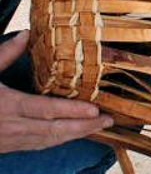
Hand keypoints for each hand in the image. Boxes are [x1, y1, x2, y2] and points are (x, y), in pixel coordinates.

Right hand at [0, 31, 112, 152]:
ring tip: (99, 128)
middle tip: (109, 120)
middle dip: (84, 127)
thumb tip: (26, 34)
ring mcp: (10, 140)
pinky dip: (59, 141)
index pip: (47, 110)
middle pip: (55, 130)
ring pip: (49, 141)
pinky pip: (39, 146)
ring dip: (76, 136)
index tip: (95, 110)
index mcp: (6, 106)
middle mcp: (11, 127)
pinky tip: (72, 135)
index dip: (72, 111)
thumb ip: (5, 53)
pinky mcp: (8, 147)